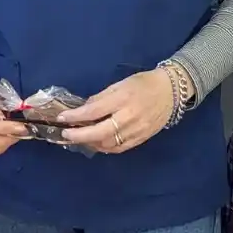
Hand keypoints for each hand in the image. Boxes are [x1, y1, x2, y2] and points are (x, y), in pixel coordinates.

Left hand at [58, 69, 175, 153]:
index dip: (75, 116)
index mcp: (123, 98)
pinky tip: (96, 143)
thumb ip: (101, 98)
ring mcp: (136, 130)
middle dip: (79, 135)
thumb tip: (83, 109)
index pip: (94, 111)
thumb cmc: (143, 83)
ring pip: (108, 144)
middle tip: (65, 134)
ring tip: (79, 138)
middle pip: (100, 132)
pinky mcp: (141, 139)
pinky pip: (119, 148)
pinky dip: (104, 147)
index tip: (62, 118)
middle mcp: (129, 117)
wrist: (171, 92)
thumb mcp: (120, 84)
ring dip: (90, 143)